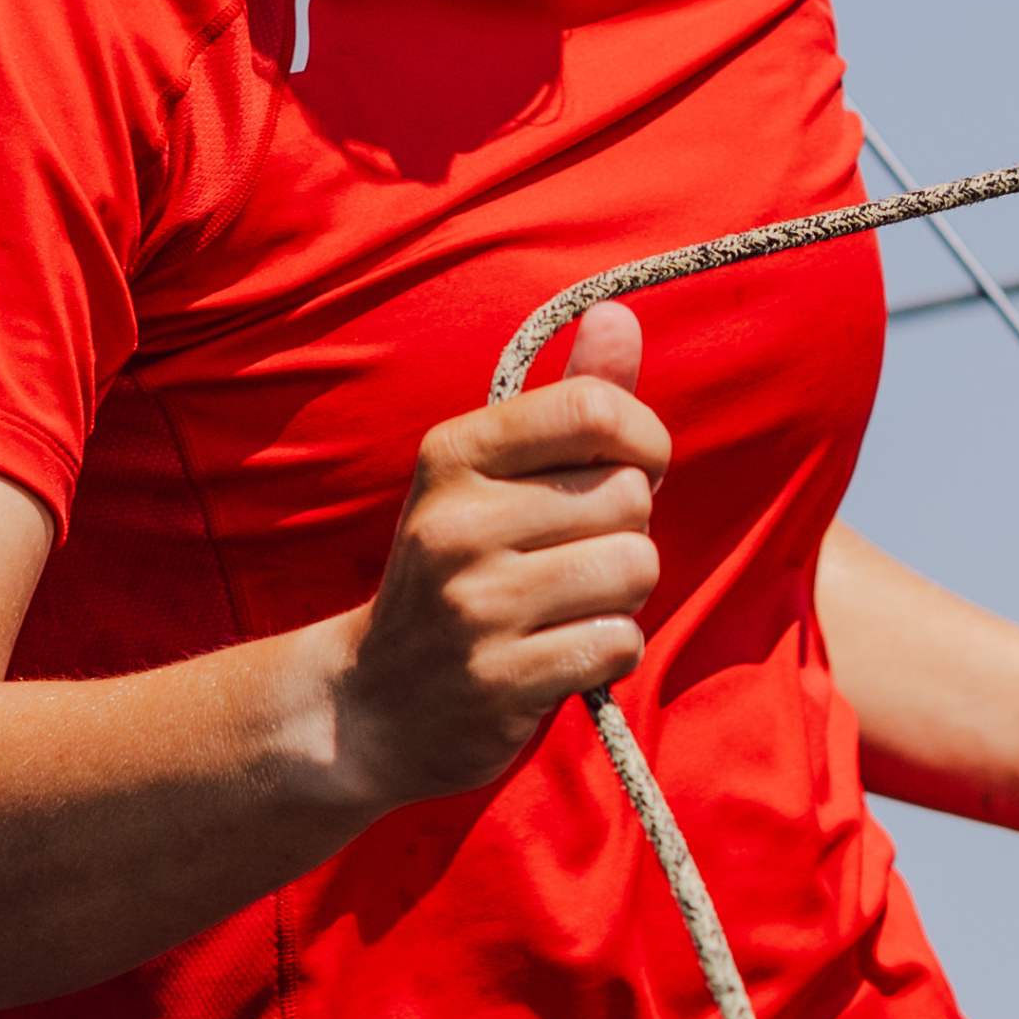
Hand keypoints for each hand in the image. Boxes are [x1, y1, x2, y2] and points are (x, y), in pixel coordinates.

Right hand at [331, 301, 668, 807]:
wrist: (374, 705)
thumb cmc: (462, 570)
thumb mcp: (495, 477)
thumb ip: (569, 401)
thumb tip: (620, 314)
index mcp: (454, 454)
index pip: (592, 409)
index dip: (644, 439)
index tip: (632, 468)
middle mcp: (457, 521)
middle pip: (629, 496)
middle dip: (624, 529)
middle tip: (569, 557)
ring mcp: (476, 604)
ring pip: (635, 567)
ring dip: (623, 594)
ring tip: (569, 604)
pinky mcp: (501, 679)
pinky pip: (620, 641)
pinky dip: (609, 650)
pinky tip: (561, 654)